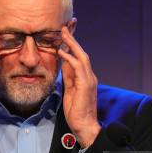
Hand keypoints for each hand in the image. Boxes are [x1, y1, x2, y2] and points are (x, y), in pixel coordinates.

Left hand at [58, 26, 100, 147]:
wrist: (84, 126)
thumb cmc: (77, 111)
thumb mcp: (70, 90)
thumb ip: (69, 77)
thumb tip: (64, 64)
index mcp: (85, 78)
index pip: (79, 57)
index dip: (72, 45)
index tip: (65, 34)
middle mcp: (89, 76)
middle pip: (82, 53)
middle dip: (73, 39)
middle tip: (65, 27)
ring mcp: (89, 80)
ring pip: (82, 56)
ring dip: (72, 44)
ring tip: (63, 33)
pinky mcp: (86, 85)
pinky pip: (78, 68)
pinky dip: (70, 58)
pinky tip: (61, 51)